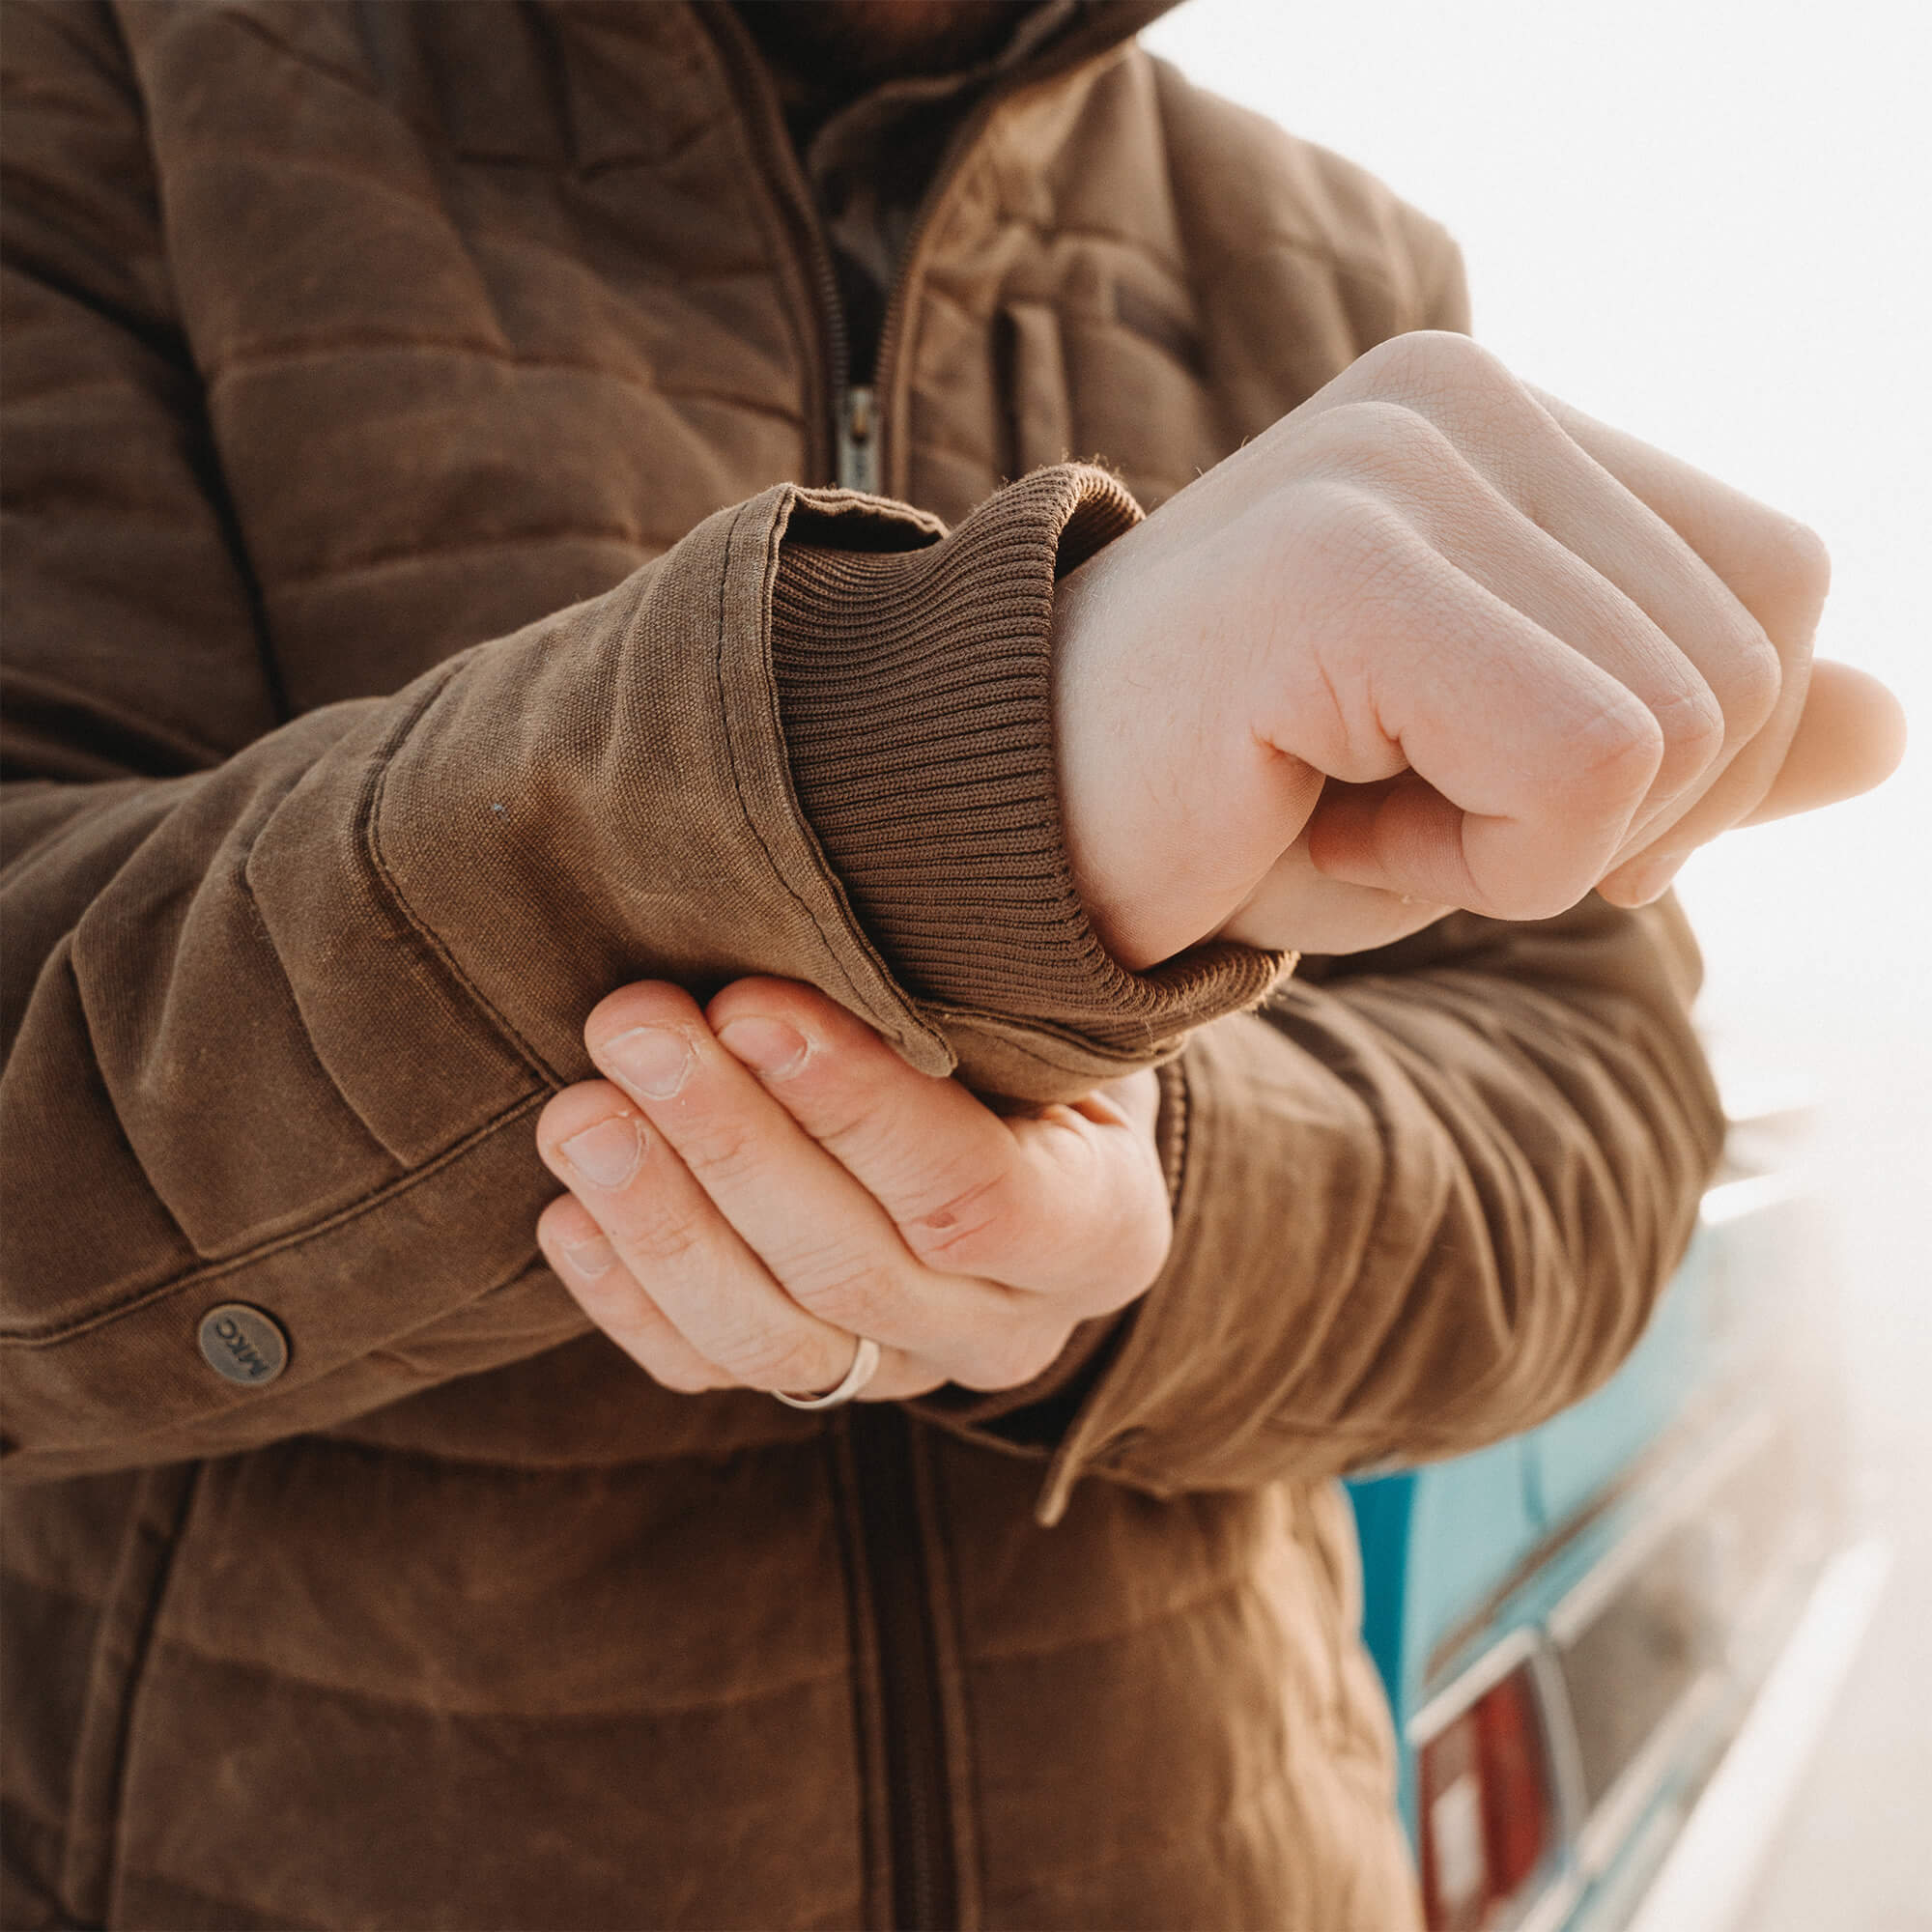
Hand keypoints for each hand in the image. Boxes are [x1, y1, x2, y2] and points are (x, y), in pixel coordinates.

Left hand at [532, 977, 1170, 1400]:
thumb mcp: (1044, 995)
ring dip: (661, 1221)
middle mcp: (1008, 1327)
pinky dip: (628, 1298)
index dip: (857, 1108)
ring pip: (771, 1338)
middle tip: (631, 1026)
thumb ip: (988, 980)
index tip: (748, 1005)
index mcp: (1098, 1233)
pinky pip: (705, 1368)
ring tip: (576, 1114)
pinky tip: (566, 1216)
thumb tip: (879, 904)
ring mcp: (902, 1371)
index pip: (978, 1195)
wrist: (1010, 1116)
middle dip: (730, 1143)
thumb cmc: (1020, 1022)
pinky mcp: (807, 1380)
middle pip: (856, 1268)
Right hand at [1052, 330, 1906, 966]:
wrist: (1009, 848)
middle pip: (1762, 649)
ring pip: (1690, 718)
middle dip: (1619, 819)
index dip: (1679, 760)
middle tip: (1408, 816)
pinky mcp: (1353, 553)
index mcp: (1505, 426)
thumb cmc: (1243, 814)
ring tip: (1357, 811)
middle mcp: (1467, 397)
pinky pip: (1587, 764)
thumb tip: (1893, 726)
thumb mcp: (1503, 792)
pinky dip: (1498, 866)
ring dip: (1541, 848)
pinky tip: (1334, 825)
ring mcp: (1405, 458)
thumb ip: (1693, 745)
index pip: (1773, 585)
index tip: (1482, 801)